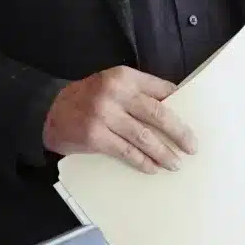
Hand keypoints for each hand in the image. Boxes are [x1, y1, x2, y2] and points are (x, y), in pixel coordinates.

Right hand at [44, 66, 196, 173]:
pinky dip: (143, 162)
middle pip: (158, 114)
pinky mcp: (96, 136)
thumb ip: (138, 92)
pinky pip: (126, 152)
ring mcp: (104, 115)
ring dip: (163, 153)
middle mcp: (115, 93)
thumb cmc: (88, 99)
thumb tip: (174, 110)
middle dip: (179, 133)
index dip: (181, 106)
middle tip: (192, 146)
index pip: (161, 90)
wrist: (50, 112)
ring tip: (176, 163)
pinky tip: (153, 168)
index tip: (194, 121)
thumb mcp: (112, 84)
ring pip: (144, 137)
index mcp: (124, 76)